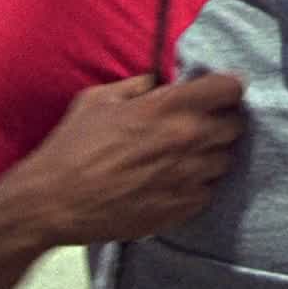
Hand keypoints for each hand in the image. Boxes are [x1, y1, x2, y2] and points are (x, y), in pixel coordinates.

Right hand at [7, 72, 246, 245]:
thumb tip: (163, 83)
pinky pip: (209, 190)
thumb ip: (140, 86)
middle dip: (220, 121)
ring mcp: (190, 175)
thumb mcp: (99, 100)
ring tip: (182, 157)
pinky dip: (196, 185)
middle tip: (198, 126)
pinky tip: (172, 182)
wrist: (52, 202)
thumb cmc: (71, 147)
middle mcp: (188, 138)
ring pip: (225, 159)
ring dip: (209, 155)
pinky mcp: (185, 205)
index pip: (231, 88)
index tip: (215, 94)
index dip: (225, 88)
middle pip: (235, 125)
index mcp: (170, 107)